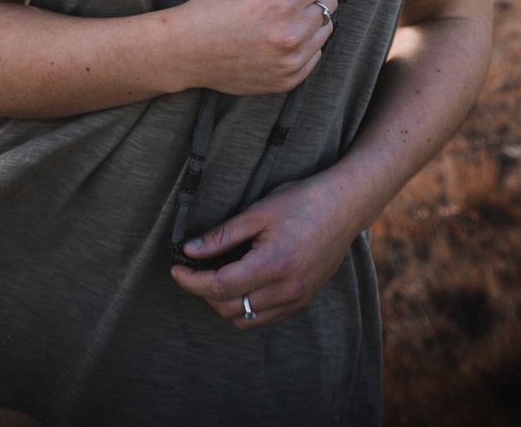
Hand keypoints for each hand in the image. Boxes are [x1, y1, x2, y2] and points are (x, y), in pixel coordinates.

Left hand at [169, 171, 355, 328]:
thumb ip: (223, 235)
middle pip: (230, 308)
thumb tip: (190, 250)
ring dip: (225, 302)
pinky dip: (247, 306)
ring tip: (217, 275)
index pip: (220, 287)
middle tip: (195, 268)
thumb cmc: (301, 200)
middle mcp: (286, 289)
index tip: (176, 270)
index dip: (192, 281)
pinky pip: (266, 317)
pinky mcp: (303, 300)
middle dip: (205, 292)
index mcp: (272, 265)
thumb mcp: (258, 211)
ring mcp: (297, 298)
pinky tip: (242, 281)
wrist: (344, 205)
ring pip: (247, 319)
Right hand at [175, 0, 338, 96]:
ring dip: (311, 21)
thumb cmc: (214, 10)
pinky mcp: (289, 79)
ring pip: (326, 29)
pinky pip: (315, 55)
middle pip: (330, 3)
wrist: (188, 51)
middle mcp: (292, 32)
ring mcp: (292, 59)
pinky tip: (279, 40)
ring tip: (282, 20)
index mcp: (282, 0)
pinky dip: (304, 46)